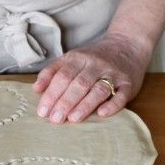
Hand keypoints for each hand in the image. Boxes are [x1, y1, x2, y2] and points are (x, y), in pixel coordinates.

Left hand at [32, 32, 150, 122]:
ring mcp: (113, 74)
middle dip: (65, 102)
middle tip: (54, 119)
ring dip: (85, 105)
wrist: (127, 45)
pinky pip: (121, 94)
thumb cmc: (93, 58)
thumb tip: (35, 89)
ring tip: (73, 119)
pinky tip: (102, 114)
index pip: (62, 76)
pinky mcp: (128, 84)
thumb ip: (52, 72)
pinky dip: (112, 105)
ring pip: (99, 89)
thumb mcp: (71, 58)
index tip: (42, 111)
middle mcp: (96, 64)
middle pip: (79, 84)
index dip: (51, 94)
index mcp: (78, 58)